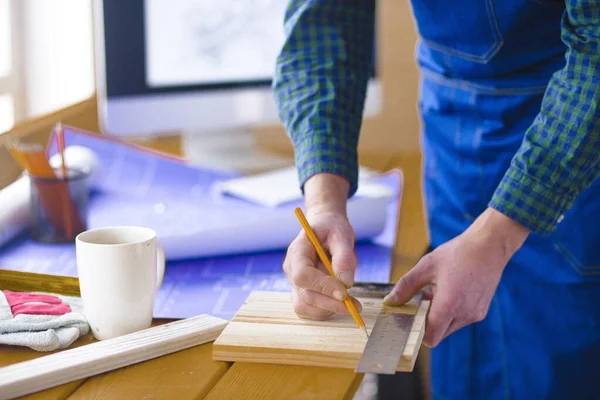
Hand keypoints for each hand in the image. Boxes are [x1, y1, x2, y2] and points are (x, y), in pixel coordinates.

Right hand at [283, 173, 361, 319]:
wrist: (325, 227)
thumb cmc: (332, 228)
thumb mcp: (342, 235)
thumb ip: (343, 258)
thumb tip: (346, 284)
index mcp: (298, 251)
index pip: (302, 275)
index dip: (322, 286)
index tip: (345, 293)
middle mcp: (292, 269)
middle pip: (304, 295)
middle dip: (330, 304)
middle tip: (355, 305)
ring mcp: (295, 282)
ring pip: (304, 306)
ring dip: (328, 309)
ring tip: (351, 303)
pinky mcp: (303, 291)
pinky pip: (310, 308)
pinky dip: (326, 310)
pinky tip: (342, 303)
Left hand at [383, 208, 529, 346]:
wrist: (489, 246)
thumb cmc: (457, 253)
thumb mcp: (426, 266)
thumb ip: (406, 286)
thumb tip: (390, 301)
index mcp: (449, 304)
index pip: (431, 337)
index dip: (417, 332)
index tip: (410, 318)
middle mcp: (464, 314)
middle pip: (439, 334)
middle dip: (427, 322)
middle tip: (422, 300)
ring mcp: (475, 314)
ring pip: (449, 327)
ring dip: (439, 316)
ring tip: (437, 292)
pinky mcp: (481, 311)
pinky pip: (461, 320)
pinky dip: (452, 312)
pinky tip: (450, 291)